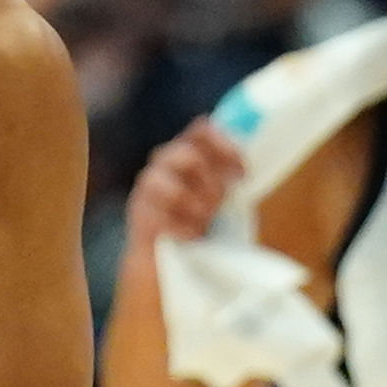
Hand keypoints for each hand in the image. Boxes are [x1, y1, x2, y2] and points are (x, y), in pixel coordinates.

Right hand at [124, 119, 244, 256]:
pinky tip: (192, 236)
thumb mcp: (220, 193)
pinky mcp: (140, 214)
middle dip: (212, 184)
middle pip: (189, 157)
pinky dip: (186, 230)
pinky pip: (166, 220)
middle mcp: (163, 161)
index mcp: (185, 149)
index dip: (226, 146)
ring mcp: (147, 187)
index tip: (243, 173)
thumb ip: (229, 176)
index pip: (201, 131)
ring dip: (198, 209)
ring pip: (175, 190)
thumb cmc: (200, 218)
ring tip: (205, 221)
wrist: (166, 255)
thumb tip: (245, 172)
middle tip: (220, 203)